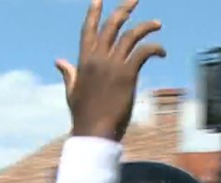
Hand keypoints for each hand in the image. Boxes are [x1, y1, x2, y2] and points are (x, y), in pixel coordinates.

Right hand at [55, 0, 165, 140]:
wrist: (93, 132)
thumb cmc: (83, 115)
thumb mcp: (72, 91)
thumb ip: (69, 73)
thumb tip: (59, 61)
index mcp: (84, 61)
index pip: (88, 30)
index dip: (94, 12)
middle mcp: (97, 58)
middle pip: (112, 25)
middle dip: (125, 8)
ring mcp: (112, 65)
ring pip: (131, 35)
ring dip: (146, 26)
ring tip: (157, 23)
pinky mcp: (127, 74)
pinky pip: (144, 51)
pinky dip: (155, 47)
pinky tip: (162, 51)